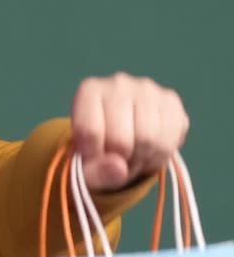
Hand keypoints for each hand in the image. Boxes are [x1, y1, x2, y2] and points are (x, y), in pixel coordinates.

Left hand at [71, 74, 189, 191]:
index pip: (90, 132)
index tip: (94, 160)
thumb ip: (92, 173)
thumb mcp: (83, 168)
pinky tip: (149, 153)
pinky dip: (158, 158)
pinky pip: (169, 141)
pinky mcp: (171, 101)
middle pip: (120, 140)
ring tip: (132, 159)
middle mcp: (119, 83)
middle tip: (117, 164)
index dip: (93, 158)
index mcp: (89, 91)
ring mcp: (149, 89)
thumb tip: (119, 168)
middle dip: (119, 164)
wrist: (121, 139)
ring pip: (148, 141)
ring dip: (140, 162)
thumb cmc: (96, 150)